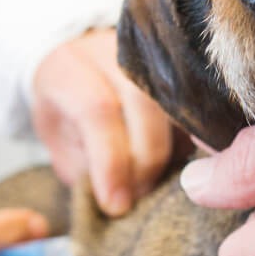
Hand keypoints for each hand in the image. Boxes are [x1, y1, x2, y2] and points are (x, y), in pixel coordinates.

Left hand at [31, 27, 182, 215]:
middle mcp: (111, 51)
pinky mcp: (177, 67)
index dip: (109, 161)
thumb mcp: (59, 143)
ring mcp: (149, 54)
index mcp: (68, 66)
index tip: (115, 204)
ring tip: (157, 184)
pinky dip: (191, 141)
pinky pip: (195, 105)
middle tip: (139, 196)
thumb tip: (122, 199)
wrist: (78, 71)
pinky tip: (179, 164)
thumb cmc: (65, 113)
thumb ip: (85, 168)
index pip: (97, 110)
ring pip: (176, 102)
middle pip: (143, 104)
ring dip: (172, 152)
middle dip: (145, 161)